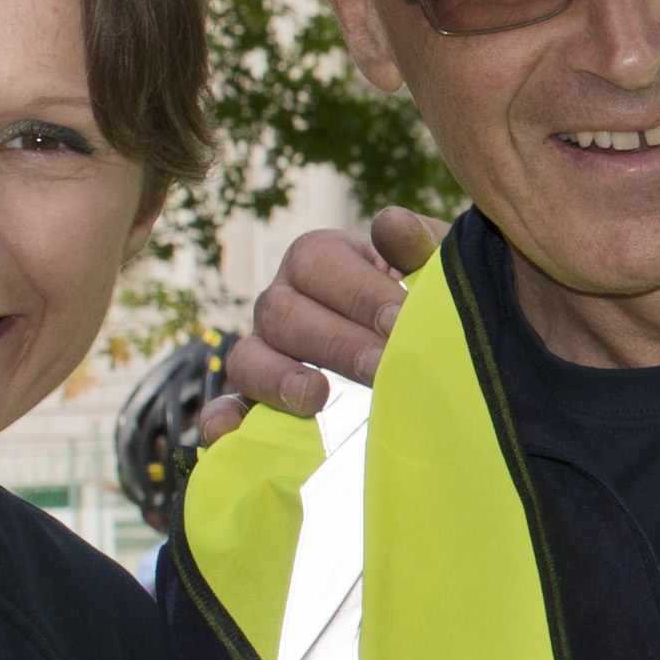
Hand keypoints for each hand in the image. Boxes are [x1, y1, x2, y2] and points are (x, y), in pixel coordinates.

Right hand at [228, 206, 434, 419]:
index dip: (360, 293)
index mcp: (320, 256)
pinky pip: (232, 407)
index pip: (320, 263)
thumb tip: (390, 226)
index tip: (401, 322)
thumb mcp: (436, 266)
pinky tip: (230, 433)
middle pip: (285, 313)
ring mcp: (268, 349)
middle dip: (338, 343)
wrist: (433, 346)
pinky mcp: (264, 398)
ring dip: (280, 378)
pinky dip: (224, 419)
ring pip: (250, 357)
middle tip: (384, 367)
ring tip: (318, 397)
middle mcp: (284, 298)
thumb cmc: (432, 296)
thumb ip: (420, 243)